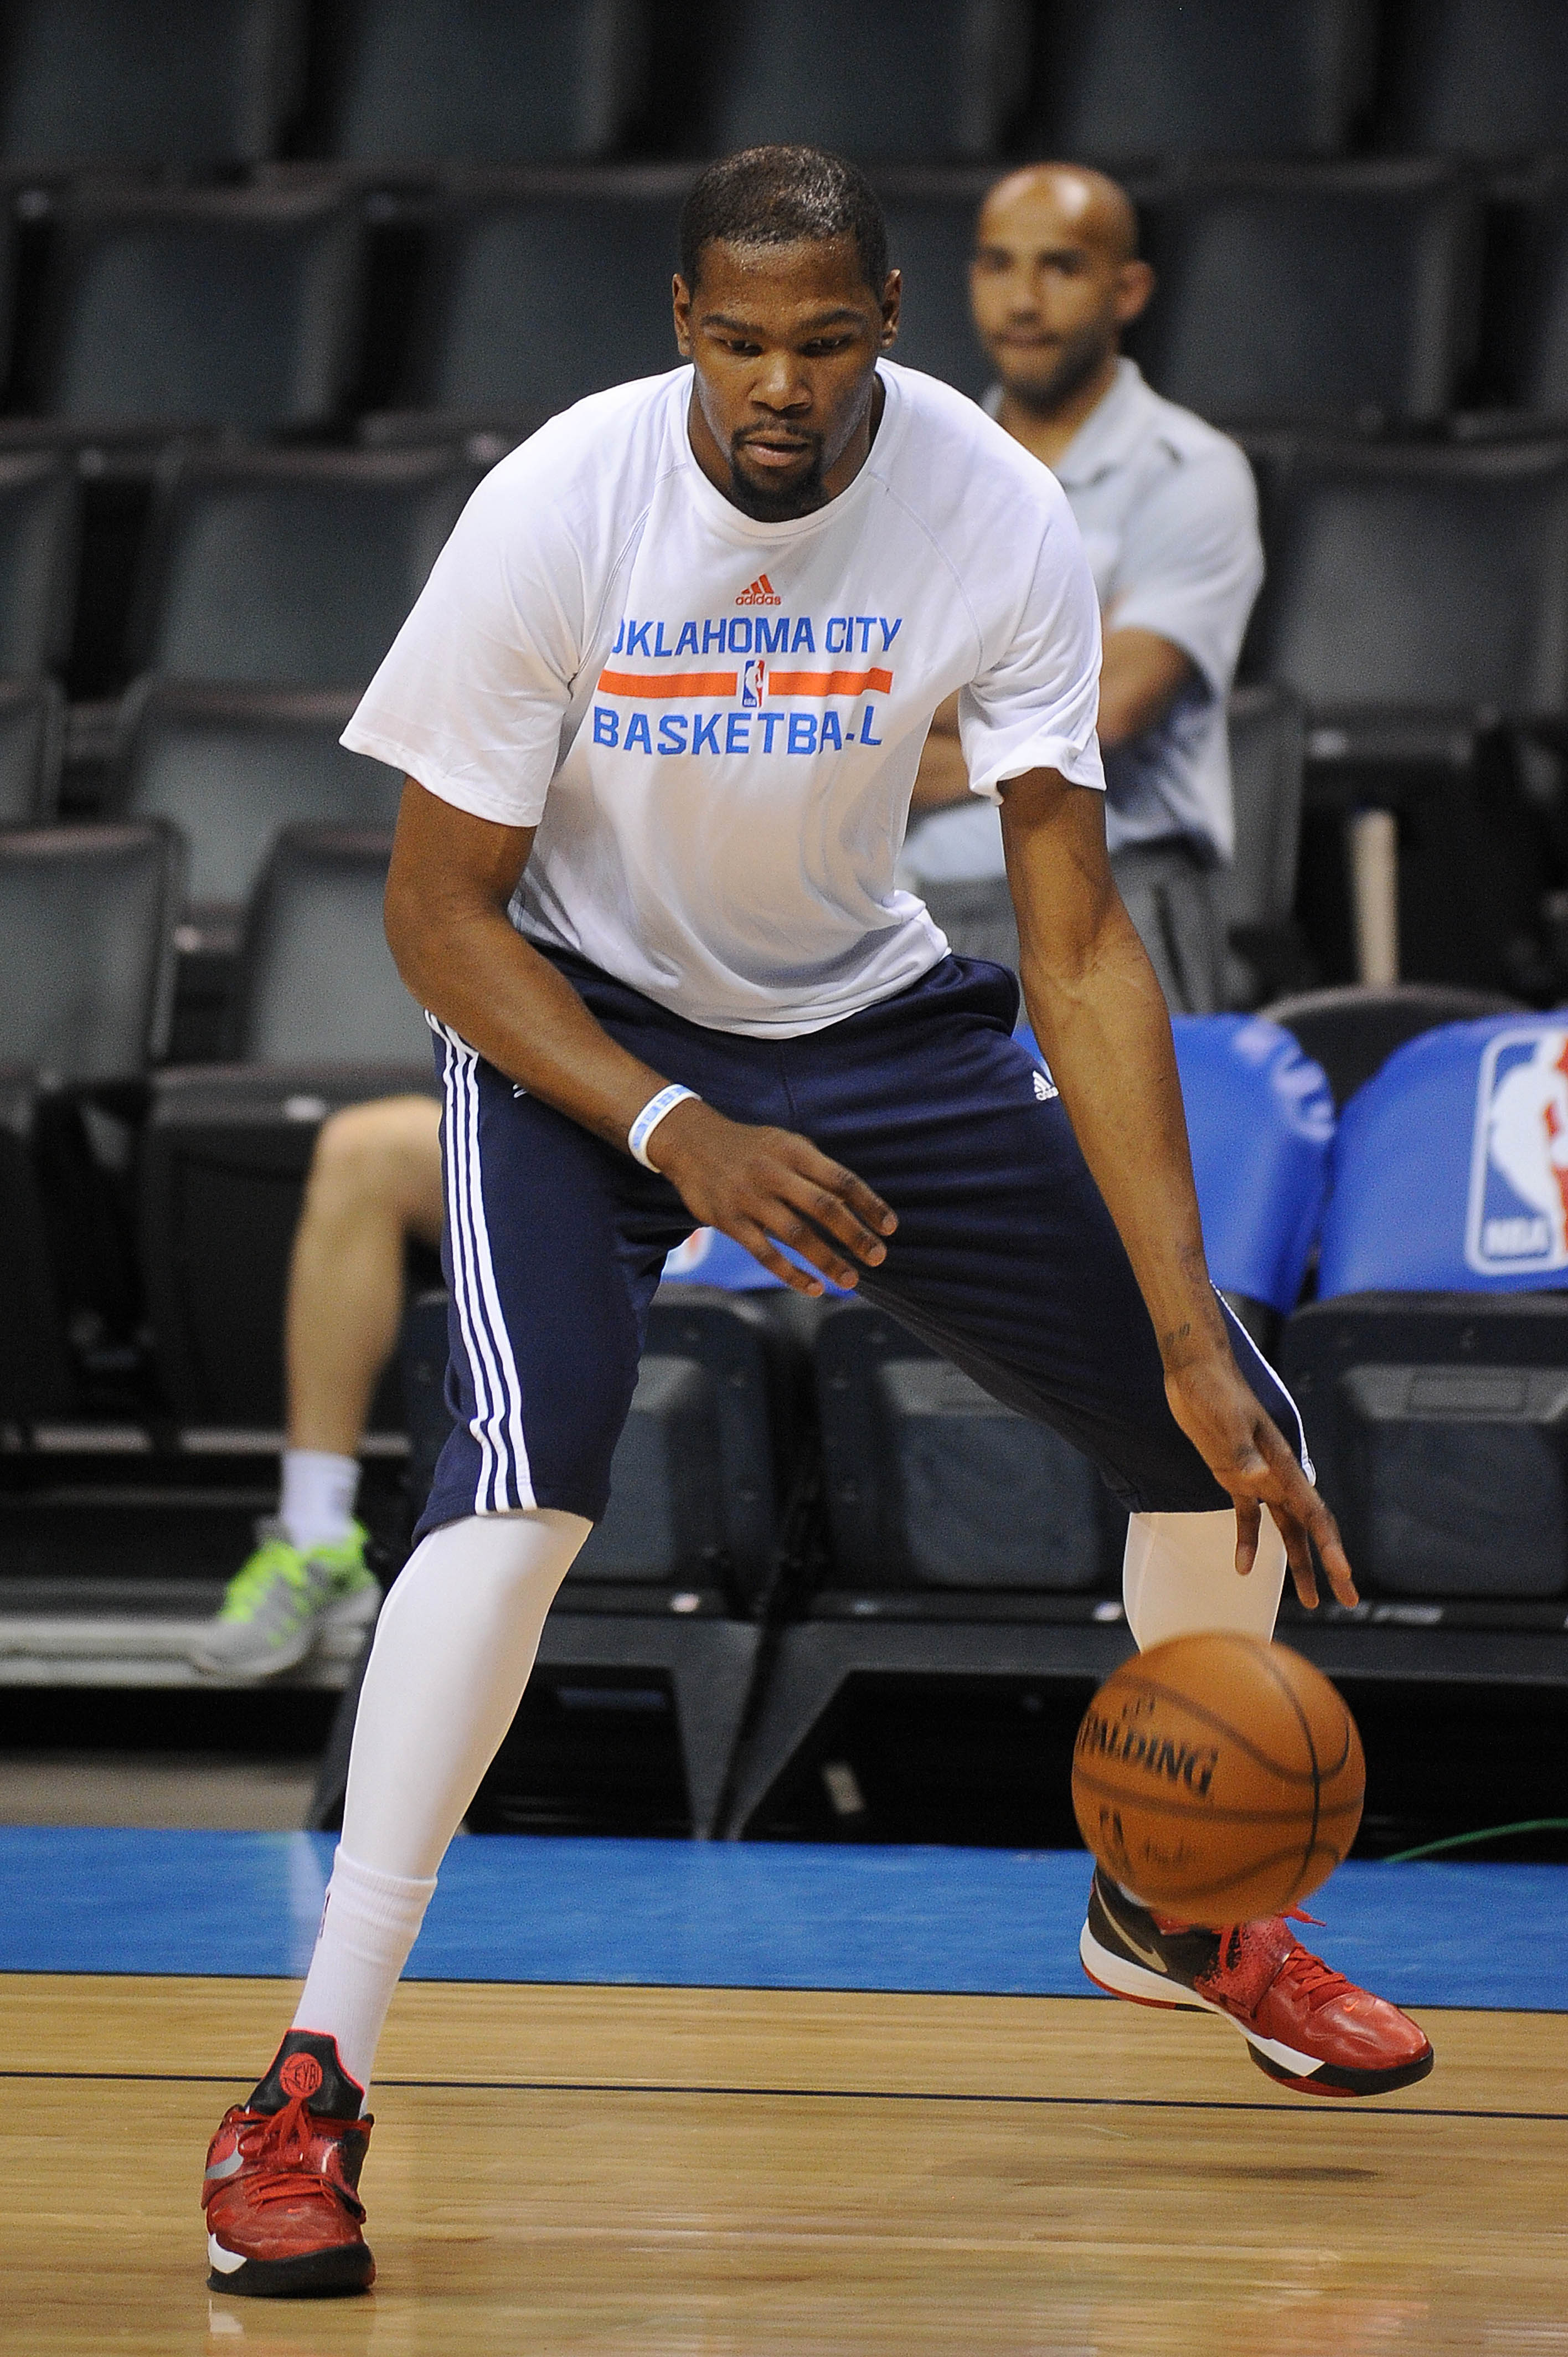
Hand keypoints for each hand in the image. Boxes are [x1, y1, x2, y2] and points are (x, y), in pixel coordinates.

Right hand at [649, 1099, 896, 1297]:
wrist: (691, 1141)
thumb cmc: (750, 1147)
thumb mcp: (784, 1143)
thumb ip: (815, 1169)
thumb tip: (855, 1203)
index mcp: (793, 1150)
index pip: (840, 1179)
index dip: (869, 1204)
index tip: (890, 1227)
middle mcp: (773, 1172)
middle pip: (823, 1207)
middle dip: (854, 1235)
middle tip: (878, 1256)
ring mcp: (750, 1198)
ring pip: (796, 1235)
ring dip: (827, 1260)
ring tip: (851, 1279)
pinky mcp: (729, 1221)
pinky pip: (764, 1253)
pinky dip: (791, 1273)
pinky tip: (813, 1288)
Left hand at [1163, 1350, 1357, 1612]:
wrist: (1196, 1372)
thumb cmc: (1213, 1392)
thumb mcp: (1226, 1421)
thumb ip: (1242, 1451)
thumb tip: (1257, 1478)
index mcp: (1283, 1466)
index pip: (1314, 1514)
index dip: (1331, 1546)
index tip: (1343, 1575)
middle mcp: (1278, 1476)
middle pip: (1312, 1528)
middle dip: (1330, 1563)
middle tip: (1350, 1599)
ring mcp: (1258, 1478)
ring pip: (1286, 1530)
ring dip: (1299, 1562)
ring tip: (1310, 1601)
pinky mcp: (1234, 1478)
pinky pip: (1249, 1518)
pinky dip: (1248, 1543)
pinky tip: (1241, 1569)